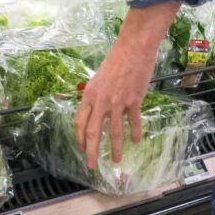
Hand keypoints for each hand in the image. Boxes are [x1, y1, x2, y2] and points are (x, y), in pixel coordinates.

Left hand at [74, 1, 179, 168]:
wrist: (132, 48)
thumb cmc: (115, 61)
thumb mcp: (98, 78)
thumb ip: (95, 96)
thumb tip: (94, 111)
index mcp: (88, 94)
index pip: (79, 122)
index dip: (79, 138)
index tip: (81, 150)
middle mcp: (100, 100)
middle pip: (92, 132)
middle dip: (91, 152)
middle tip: (91, 166)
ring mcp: (117, 101)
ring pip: (113, 132)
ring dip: (114, 149)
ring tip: (116, 161)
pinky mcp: (133, 100)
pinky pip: (133, 122)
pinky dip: (134, 133)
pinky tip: (135, 142)